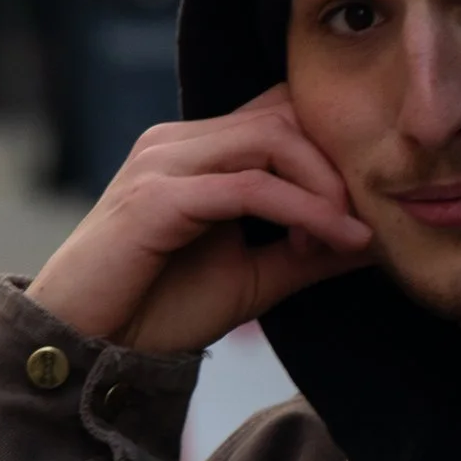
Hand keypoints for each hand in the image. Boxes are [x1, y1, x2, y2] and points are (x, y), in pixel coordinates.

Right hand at [26, 90, 371, 353]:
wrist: (88, 347)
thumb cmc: (157, 313)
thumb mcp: (252, 279)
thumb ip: (305, 253)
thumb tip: (373, 240)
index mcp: (196, 151)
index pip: (280, 113)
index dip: (331, 152)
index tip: (360, 214)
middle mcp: (178, 142)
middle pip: (284, 114)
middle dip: (336, 165)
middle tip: (362, 223)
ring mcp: (164, 162)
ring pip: (271, 139)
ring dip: (324, 188)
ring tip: (348, 237)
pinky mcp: (158, 196)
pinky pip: (250, 188)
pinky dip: (302, 211)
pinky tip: (330, 241)